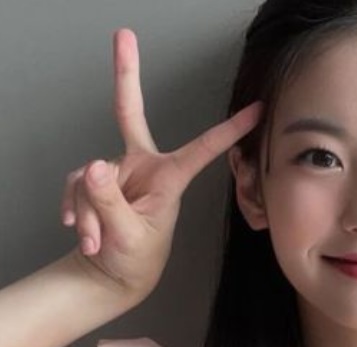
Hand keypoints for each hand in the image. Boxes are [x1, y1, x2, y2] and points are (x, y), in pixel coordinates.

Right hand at [60, 28, 261, 296]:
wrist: (112, 275)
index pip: (201, 150)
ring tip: (97, 242)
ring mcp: (115, 171)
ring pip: (90, 174)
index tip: (256, 110)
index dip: (228, 130)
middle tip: (123, 35)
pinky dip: (75, 211)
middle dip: (125, 75)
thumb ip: (109, 203)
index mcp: (169, 181)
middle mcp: (143, 168)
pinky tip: (80, 233)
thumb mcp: (127, 238)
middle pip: (129, 113)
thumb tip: (91, 164)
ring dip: (89, 213)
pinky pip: (75, 184)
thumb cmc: (135, 260)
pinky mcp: (92, 179)